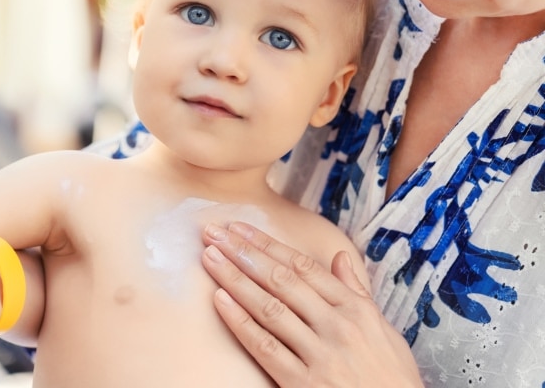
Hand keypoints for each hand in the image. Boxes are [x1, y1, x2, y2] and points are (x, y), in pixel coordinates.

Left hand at [201, 222, 422, 387]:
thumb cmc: (392, 380)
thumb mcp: (385, 332)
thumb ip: (358, 293)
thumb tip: (340, 256)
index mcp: (355, 310)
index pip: (303, 267)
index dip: (268, 244)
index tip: (240, 228)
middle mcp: (338, 326)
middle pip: (281, 279)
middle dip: (244, 253)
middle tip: (214, 233)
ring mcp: (321, 355)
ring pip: (269, 307)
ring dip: (235, 279)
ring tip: (210, 258)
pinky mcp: (304, 385)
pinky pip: (265, 347)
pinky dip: (240, 322)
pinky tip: (220, 300)